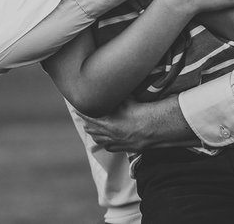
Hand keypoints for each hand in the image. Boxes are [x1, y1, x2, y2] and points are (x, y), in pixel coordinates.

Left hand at [77, 98, 195, 152]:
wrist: (156, 127)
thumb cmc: (142, 111)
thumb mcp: (127, 100)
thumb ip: (116, 96)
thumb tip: (109, 84)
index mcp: (107, 122)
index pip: (88, 117)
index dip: (82, 112)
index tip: (77, 107)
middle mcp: (110, 134)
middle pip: (91, 129)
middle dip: (87, 122)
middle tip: (83, 115)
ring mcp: (117, 143)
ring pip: (98, 140)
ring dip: (94, 133)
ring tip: (91, 127)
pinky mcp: (125, 148)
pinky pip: (109, 147)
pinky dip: (105, 142)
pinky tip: (105, 138)